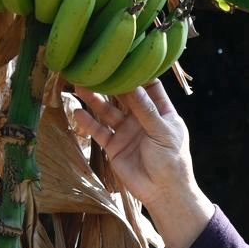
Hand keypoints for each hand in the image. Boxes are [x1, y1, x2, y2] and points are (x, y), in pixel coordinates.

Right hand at [69, 81, 213, 247]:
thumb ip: (146, 110)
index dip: (137, 71)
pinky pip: (98, 130)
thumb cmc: (172, 161)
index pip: (148, 85)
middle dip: (110, 81)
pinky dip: (87, 122)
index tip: (123, 55)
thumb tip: (132, 84)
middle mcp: (141, 117)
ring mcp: (126, 131)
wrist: (163, 192)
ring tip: (79, 83)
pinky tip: (76, 111)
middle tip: (94, 66)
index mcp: (160, 111)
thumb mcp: (163, 132)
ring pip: (107, 110)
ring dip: (94, 98)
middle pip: (124, 94)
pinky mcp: (114, 145)